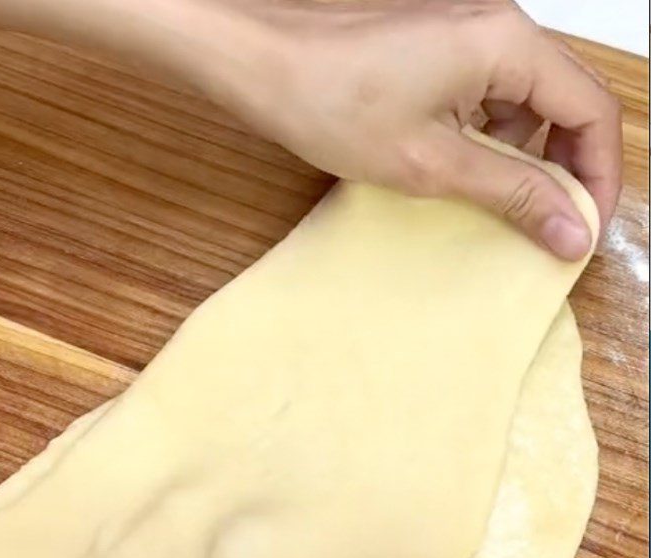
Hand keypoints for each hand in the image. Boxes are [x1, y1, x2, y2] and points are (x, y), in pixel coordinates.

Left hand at [216, 0, 620, 259]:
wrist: (262, 64)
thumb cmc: (333, 103)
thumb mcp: (433, 163)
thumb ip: (512, 192)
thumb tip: (573, 228)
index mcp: (508, 44)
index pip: (591, 110)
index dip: (598, 174)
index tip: (584, 226)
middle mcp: (496, 26)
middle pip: (563, 101)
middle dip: (563, 166)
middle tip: (548, 224)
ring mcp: (465, 32)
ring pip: (523, 100)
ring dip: (522, 154)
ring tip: (500, 204)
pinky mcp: (436, 47)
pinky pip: (485, 93)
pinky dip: (486, 135)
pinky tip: (463, 171)